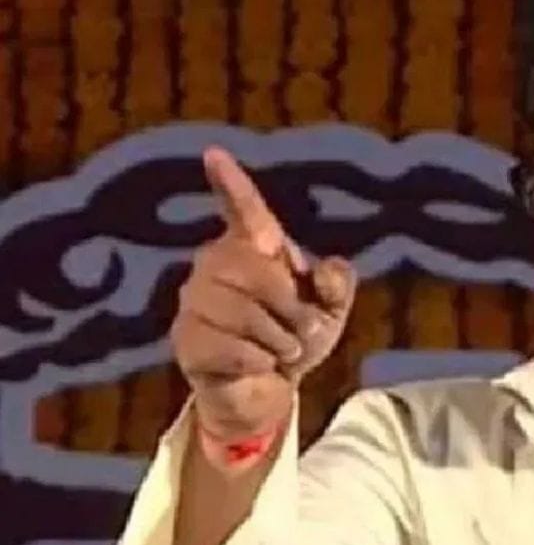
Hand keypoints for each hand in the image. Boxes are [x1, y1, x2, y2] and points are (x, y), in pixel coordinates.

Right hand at [171, 146, 355, 447]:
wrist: (266, 390)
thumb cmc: (296, 337)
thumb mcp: (330, 311)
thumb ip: (338, 285)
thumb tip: (324, 270)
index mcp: (251, 248)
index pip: (242, 209)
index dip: (230, 183)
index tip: (214, 154)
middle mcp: (214, 265)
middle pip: (260, 274)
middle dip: (294, 309)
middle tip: (304, 332)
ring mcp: (194, 302)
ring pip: (248, 316)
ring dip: (282, 341)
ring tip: (281, 350)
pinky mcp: (185, 340)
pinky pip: (236, 349)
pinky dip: (261, 363)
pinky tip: (257, 365)